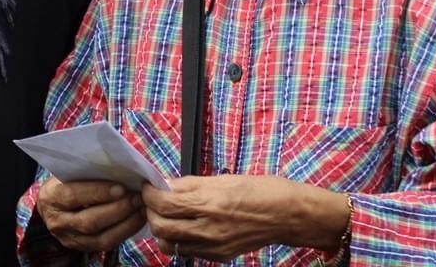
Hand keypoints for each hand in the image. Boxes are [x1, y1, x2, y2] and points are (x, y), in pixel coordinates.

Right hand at [36, 177, 145, 251]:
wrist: (54, 203)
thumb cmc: (68, 179)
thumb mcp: (71, 171)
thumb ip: (88, 170)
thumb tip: (119, 167)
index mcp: (50, 197)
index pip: (73, 195)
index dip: (98, 192)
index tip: (121, 187)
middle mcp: (56, 221)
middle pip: (89, 221)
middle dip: (117, 209)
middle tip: (137, 197)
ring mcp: (68, 238)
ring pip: (100, 237)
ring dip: (125, 223)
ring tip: (141, 208)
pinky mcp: (82, 247)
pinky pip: (106, 245)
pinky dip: (125, 232)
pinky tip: (137, 219)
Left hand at [141, 175, 347, 261]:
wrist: (287, 216)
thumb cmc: (259, 190)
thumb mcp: (222, 178)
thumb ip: (189, 184)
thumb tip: (165, 184)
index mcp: (209, 202)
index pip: (164, 203)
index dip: (149, 194)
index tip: (148, 187)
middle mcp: (208, 228)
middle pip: (161, 226)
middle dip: (151, 212)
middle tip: (154, 200)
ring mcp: (213, 246)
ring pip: (169, 243)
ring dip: (162, 228)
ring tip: (168, 215)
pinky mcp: (218, 256)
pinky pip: (187, 251)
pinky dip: (179, 240)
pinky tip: (185, 226)